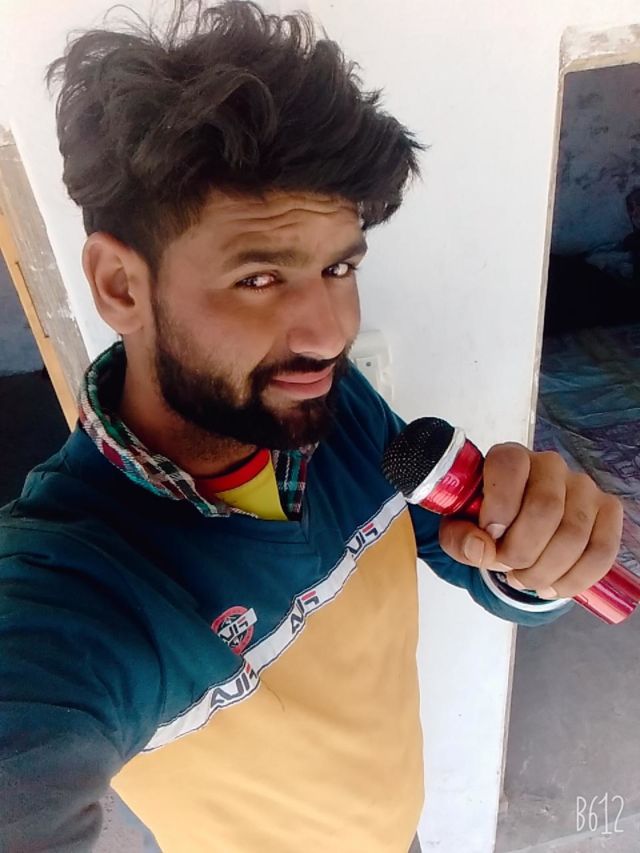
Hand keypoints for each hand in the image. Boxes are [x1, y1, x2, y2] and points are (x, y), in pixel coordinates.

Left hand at [438, 443, 623, 598]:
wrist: (514, 530)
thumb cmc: (485, 523)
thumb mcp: (457, 530)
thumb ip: (459, 538)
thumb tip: (481, 549)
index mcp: (509, 457)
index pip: (510, 467)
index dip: (499, 508)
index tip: (489, 536)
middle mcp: (550, 464)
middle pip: (545, 508)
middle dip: (521, 551)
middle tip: (505, 567)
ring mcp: (583, 486)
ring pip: (574, 535)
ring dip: (545, 571)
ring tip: (524, 580)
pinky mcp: (607, 510)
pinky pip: (601, 551)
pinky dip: (575, 579)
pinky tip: (552, 587)